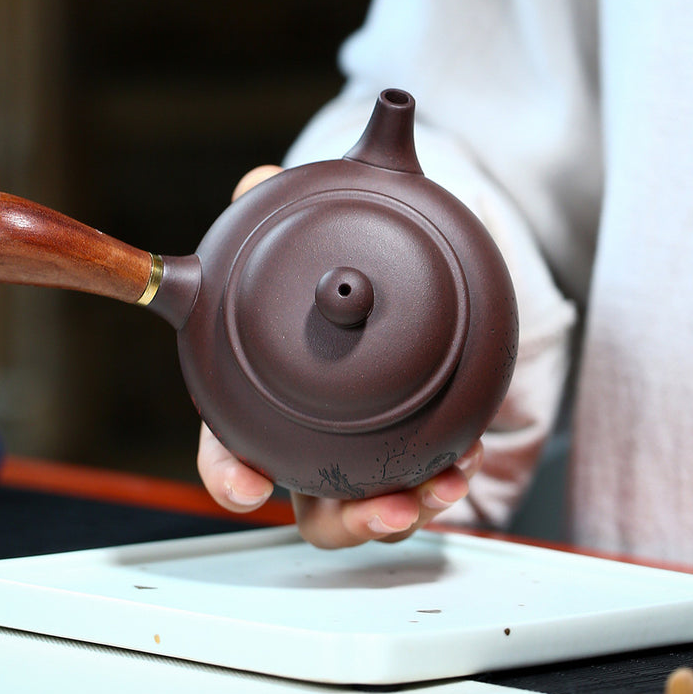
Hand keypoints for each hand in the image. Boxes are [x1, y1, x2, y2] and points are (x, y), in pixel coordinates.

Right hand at [195, 159, 484, 546]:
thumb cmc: (322, 254)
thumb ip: (266, 194)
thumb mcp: (295, 218)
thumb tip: (254, 174)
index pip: (227, 449)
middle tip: (388, 506)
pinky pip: (420, 485)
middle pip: (312, 507)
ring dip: (409, 509)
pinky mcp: (406, 449)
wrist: (378, 263)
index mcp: (257, 398)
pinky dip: (445, 480)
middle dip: (351, 519)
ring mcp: (357, 453)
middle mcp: (303, 439)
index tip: (249, 489)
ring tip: (445, 482)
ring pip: (370, 510)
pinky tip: (465, 454)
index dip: (230, 475)